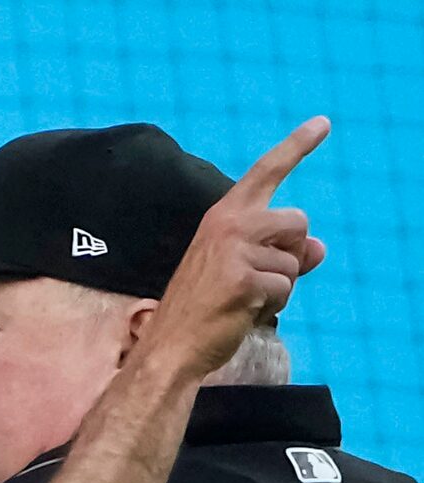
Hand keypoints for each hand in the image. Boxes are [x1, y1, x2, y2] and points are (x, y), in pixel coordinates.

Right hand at [146, 115, 329, 381]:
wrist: (169, 349)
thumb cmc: (202, 311)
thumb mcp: (242, 271)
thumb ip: (281, 253)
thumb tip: (320, 249)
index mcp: (223, 216)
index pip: (266, 172)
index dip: (297, 146)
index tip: (324, 123)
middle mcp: (229, 225)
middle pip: (298, 222)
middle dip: (291, 254)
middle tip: (259, 280)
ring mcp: (235, 251)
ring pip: (293, 262)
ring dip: (280, 288)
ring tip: (244, 301)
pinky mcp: (243, 280)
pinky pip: (284, 290)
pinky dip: (271, 308)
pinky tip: (241, 314)